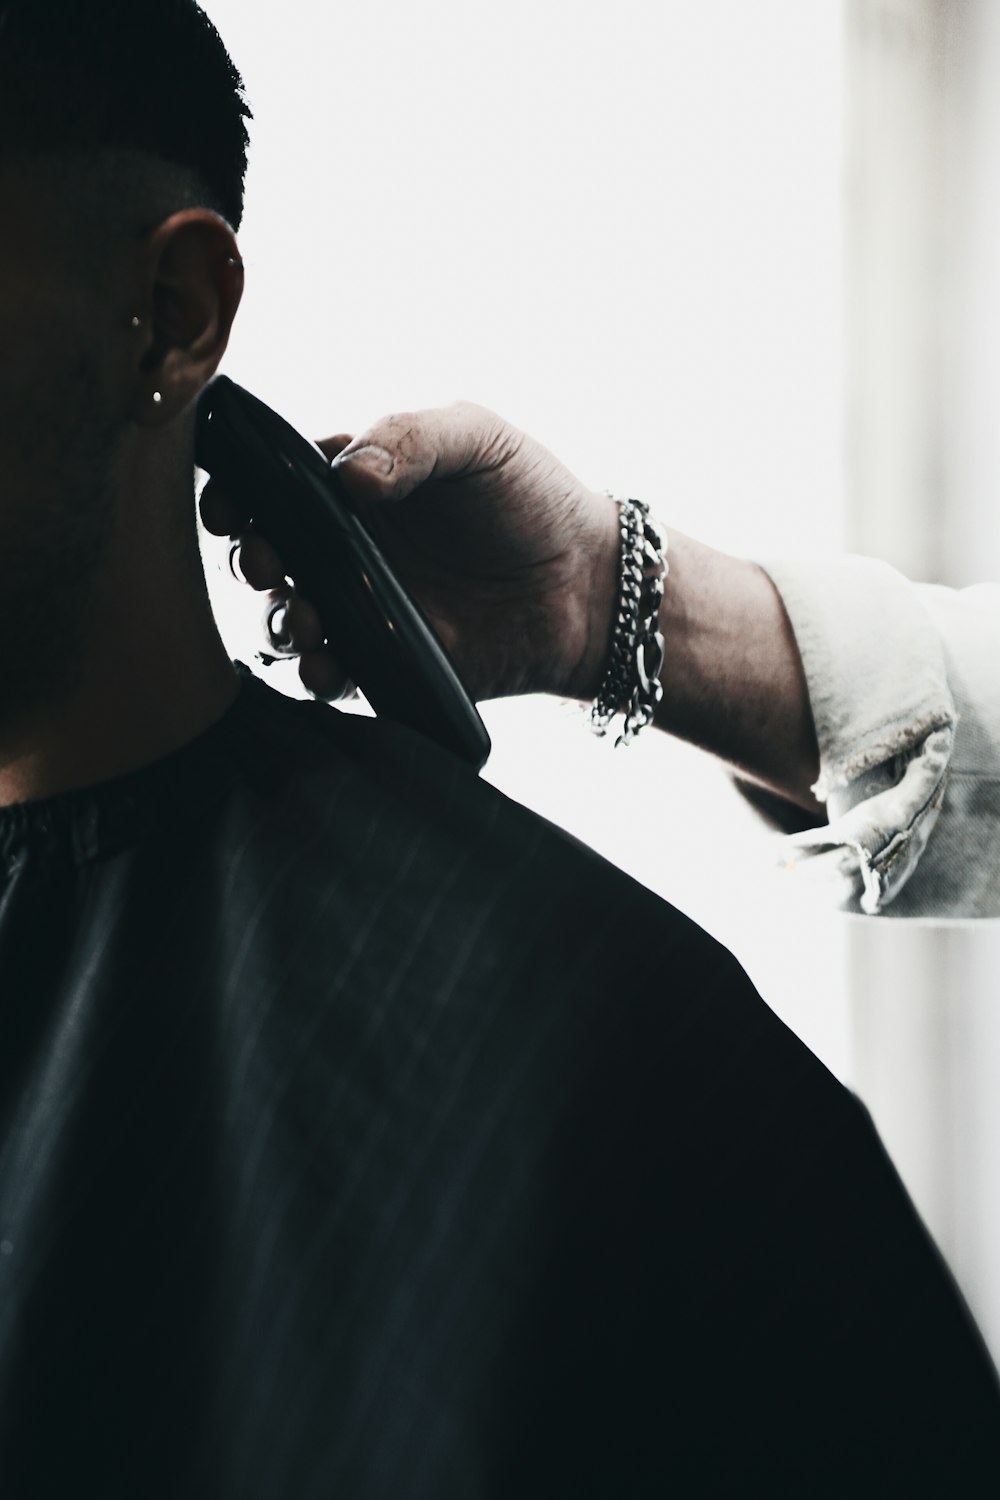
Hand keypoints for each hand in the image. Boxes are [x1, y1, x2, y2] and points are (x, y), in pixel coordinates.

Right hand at [199, 401, 619, 703]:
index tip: (230, 503)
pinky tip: (330, 663)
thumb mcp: (476, 438)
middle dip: (254, 558)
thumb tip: (344, 473)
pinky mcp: (390, 663)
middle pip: (272, 552)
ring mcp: (367, 608)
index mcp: (359, 484)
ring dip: (282, 619)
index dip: (242, 492)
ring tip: (304, 618)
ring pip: (293, 616)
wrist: (589, 585)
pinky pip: (336, 673)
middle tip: (269, 560)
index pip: (278, 483)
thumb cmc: (533, 497)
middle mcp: (351, 548)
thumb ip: (410, 439)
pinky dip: (319, 672)